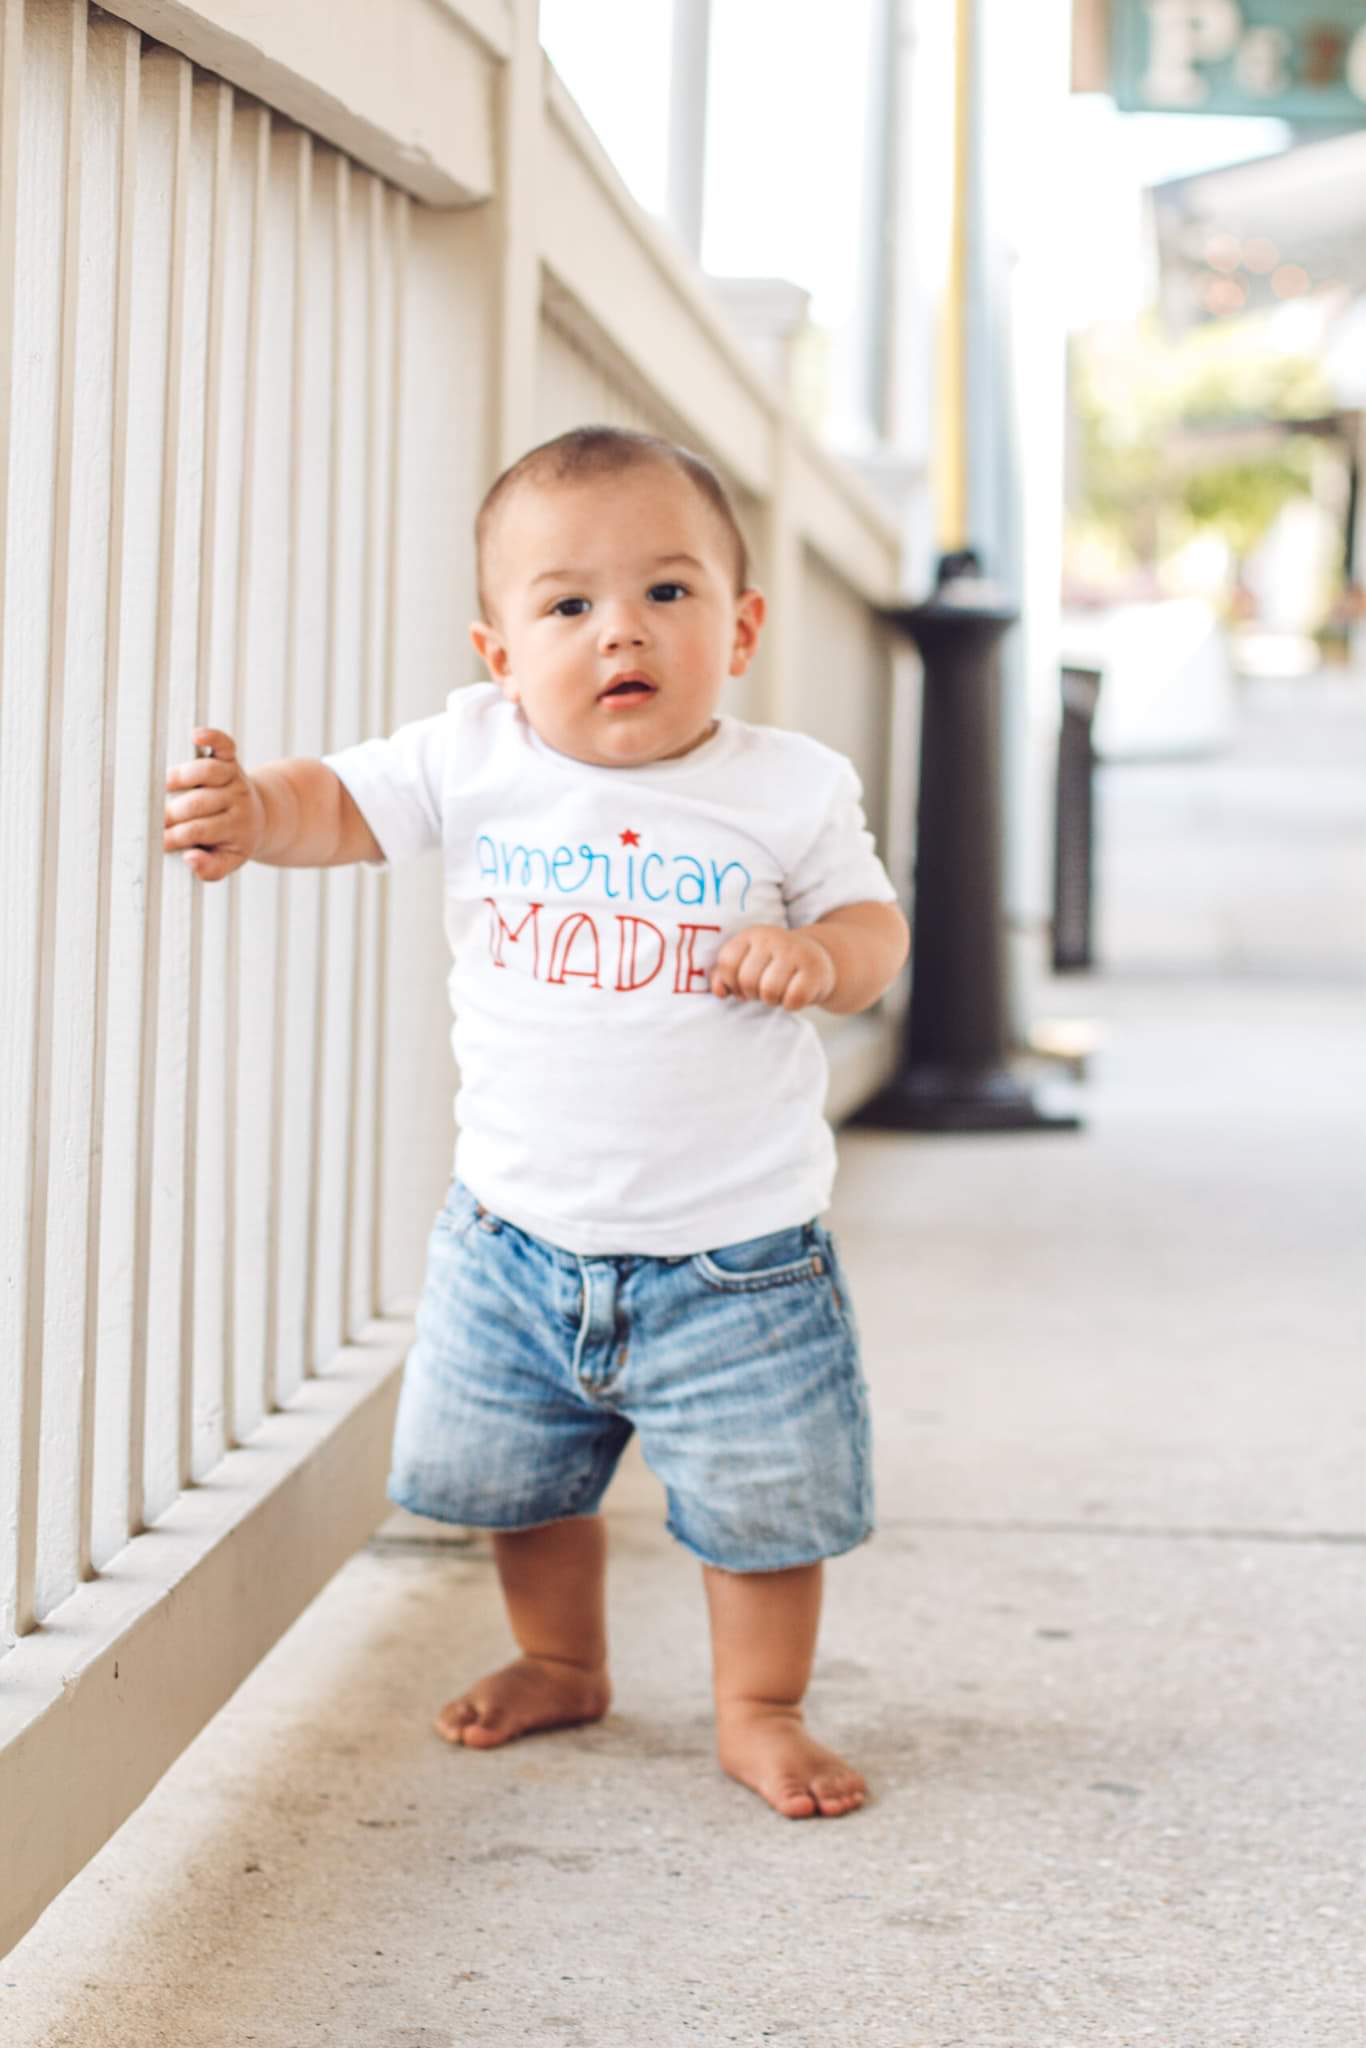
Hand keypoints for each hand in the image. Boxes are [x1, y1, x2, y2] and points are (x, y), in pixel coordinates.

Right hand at [163, 728, 266, 880]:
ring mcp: (235, 778)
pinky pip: (224, 744)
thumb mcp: (227, 862)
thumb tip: (189, 859)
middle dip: (172, 813)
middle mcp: (238, 800)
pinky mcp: (231, 759)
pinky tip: (195, 736)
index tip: (159, 842)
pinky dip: (211, 736)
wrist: (260, 817)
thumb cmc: (233, 842)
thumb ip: (209, 869)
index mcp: (238, 829)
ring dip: (181, 778)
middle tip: (157, 821)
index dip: (175, 836)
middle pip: (198, 803)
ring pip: (208, 772)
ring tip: (165, 788)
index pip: (199, 831)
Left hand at [710, 924, 836, 1011]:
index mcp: (751, 934)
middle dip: (753, 994)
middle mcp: (773, 937)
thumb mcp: (747, 963)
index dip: (731, 983)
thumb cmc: (774, 966)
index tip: (741, 987)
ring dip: (772, 1000)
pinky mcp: (814, 970)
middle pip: (747, 980)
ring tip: (779, 991)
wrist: (818, 959)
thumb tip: (719, 992)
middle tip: (764, 989)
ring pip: (769, 991)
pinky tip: (795, 994)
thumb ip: (725, 975)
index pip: (727, 963)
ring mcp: (795, 952)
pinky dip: (791, 1005)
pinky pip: (793, 1000)